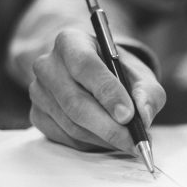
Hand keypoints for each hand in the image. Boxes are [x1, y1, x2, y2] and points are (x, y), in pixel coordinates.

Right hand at [29, 29, 165, 152]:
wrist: (98, 78)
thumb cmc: (120, 74)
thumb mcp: (141, 76)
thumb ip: (148, 93)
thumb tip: (144, 117)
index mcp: (71, 42)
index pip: (85, 67)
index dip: (108, 93)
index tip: (129, 115)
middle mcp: (48, 65)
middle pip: (76, 103)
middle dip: (109, 127)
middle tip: (135, 142)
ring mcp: (38, 92)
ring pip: (72, 125)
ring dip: (105, 139)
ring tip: (129, 142)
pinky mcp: (38, 115)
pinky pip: (66, 138)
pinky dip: (93, 144)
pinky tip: (110, 140)